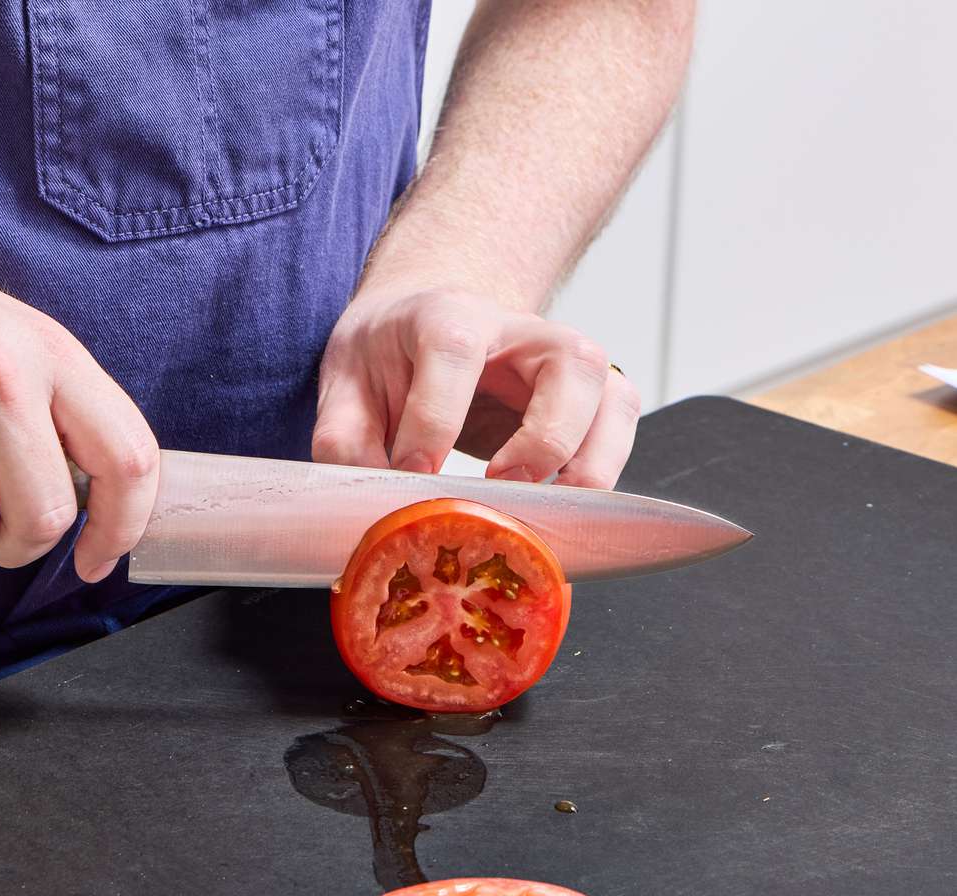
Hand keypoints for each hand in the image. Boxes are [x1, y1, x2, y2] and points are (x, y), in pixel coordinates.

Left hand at [311, 287, 639, 488]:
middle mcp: (521, 330)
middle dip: (541, 439)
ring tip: (543, 508)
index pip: (454, 353)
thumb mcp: (345, 384)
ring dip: (587, 461)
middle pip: (568, 364)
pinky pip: (622, 423)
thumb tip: (364, 498)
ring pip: (613, 395)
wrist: (420, 325)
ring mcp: (565, 359)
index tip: (413, 473)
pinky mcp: (589, 393)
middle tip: (498, 487)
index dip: (435, 420)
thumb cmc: (386, 356)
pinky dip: (603, 469)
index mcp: (447, 315)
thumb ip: (344, 439)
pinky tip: (560, 503)